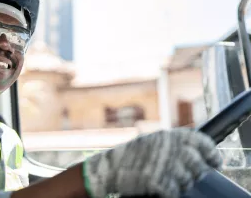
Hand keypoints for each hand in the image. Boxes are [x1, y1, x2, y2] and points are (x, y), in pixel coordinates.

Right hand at [82, 128, 221, 197]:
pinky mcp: (157, 181)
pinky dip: (170, 191)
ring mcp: (163, 165)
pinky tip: (162, 187)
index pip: (202, 142)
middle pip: (197, 164)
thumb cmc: (132, 155)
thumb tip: (197, 152)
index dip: (211, 153)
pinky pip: (174, 191)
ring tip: (171, 180)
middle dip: (197, 173)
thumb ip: (173, 143)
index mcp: (169, 135)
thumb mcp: (152, 140)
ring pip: (187, 180)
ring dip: (182, 183)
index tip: (215, 162)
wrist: (110, 167)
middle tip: (192, 176)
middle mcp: (169, 148)